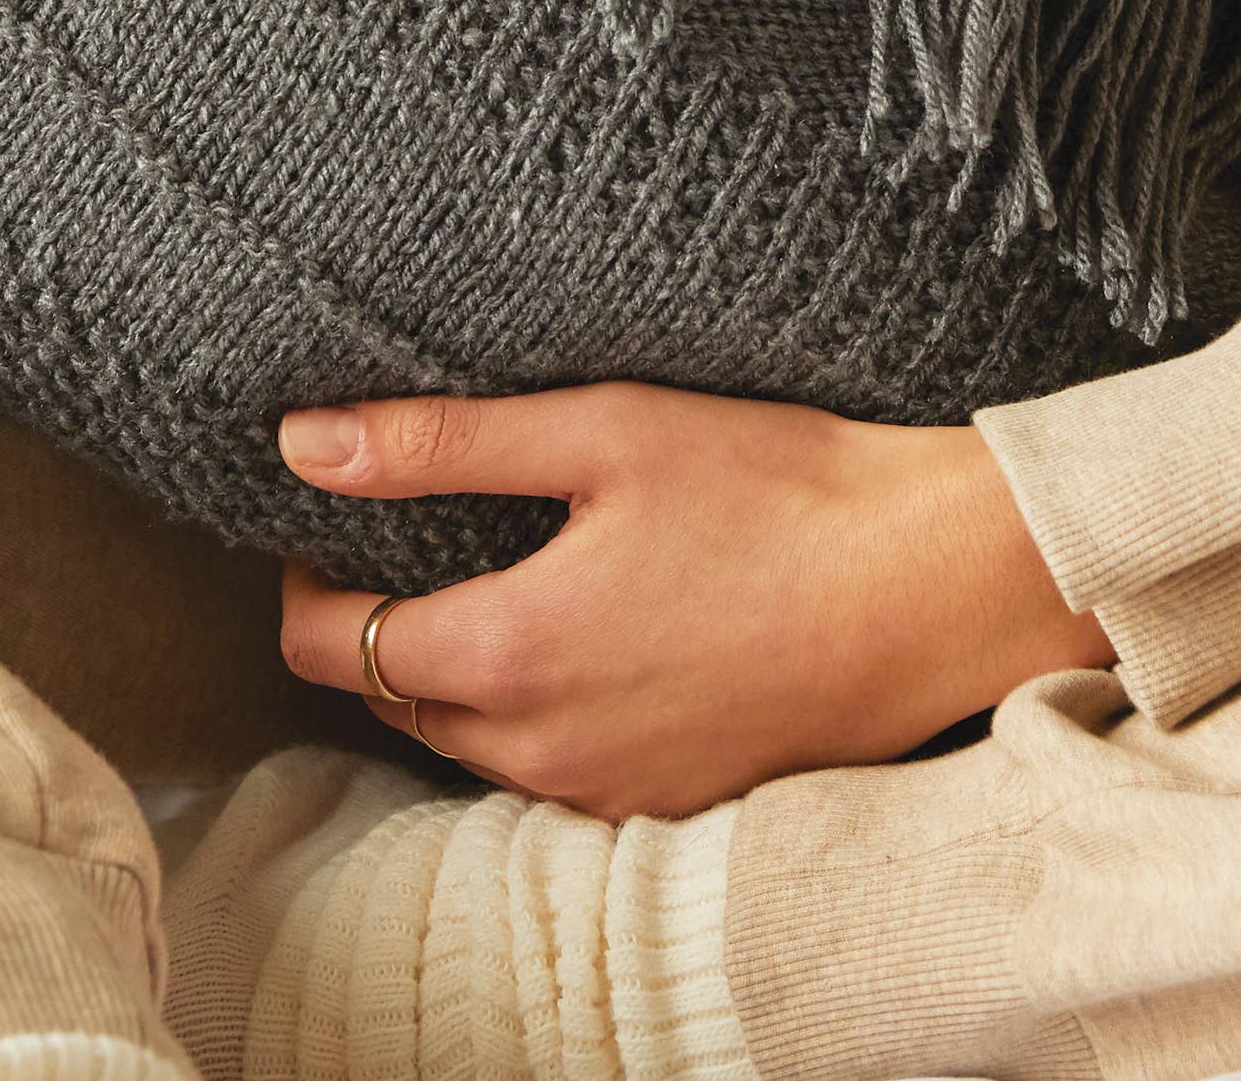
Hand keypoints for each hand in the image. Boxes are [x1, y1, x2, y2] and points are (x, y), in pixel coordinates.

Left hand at [269, 383, 1117, 821]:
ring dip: (456, 672)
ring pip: (469, 743)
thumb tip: (304, 443)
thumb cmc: (781, 493)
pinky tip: (592, 636)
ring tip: (504, 575)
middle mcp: (540, 750)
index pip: (325, 646)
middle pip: (390, 699)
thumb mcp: (602, 434)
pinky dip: (538, 713)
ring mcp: (607, 792)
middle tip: (417, 535)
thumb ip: (441, 444)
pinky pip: (553, 771)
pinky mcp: (667, 806)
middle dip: (374, 623)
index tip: (334, 518)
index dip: (305, 578)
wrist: (936, 588)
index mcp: (505, 655)